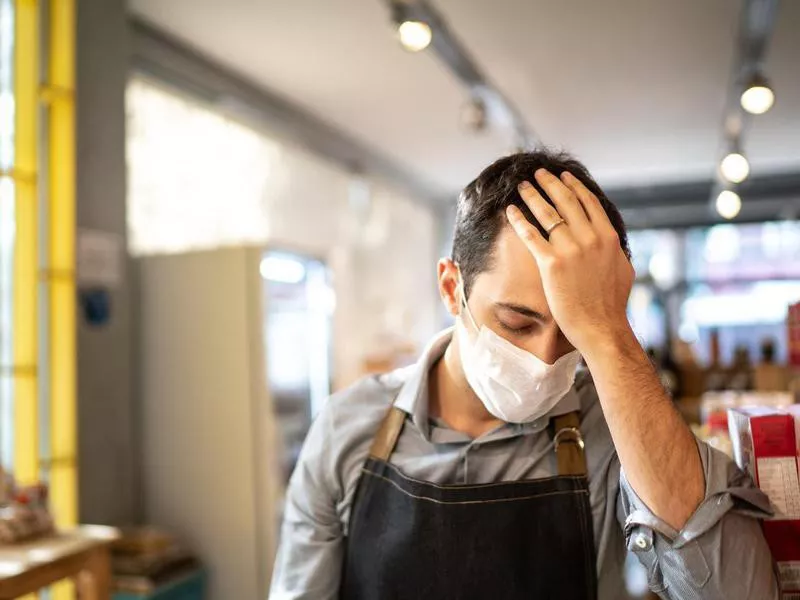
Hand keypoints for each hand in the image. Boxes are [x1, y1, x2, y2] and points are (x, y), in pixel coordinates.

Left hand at [507, 168, 634, 355]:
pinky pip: (531, 234)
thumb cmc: (611, 303)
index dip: (573, 185)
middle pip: (566, 201)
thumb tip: (611, 239)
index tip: (563, 176)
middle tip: (538, 174)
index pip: (588, 201)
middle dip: (550, 184)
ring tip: (522, 186)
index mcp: (608, 236)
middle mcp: (590, 238)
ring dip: (532, 196)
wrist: (600, 327)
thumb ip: (615, 249)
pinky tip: (510, 211)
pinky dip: (519, 220)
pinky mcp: (551, 263)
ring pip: (547, 213)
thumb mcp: (623, 268)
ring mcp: (571, 249)